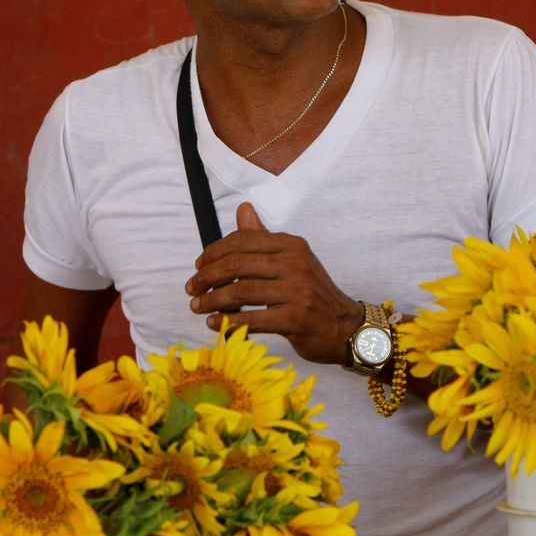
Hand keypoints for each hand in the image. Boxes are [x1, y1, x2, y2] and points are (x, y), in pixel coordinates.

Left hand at [185, 203, 363, 365]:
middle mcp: (295, 264)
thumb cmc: (311, 293)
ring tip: (197, 307)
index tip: (198, 266)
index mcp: (291, 245)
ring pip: (240, 291)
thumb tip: (243, 209)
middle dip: (207, 276)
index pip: (243, 241)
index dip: (214, 252)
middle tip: (191, 288)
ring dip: (212, 300)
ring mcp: (296, 291)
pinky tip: (215, 323)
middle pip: (237, 265)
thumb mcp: (292, 260)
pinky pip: (252, 319)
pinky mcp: (295, 318)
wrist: (343, 326)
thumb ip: (263, 238)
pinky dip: (228, 321)